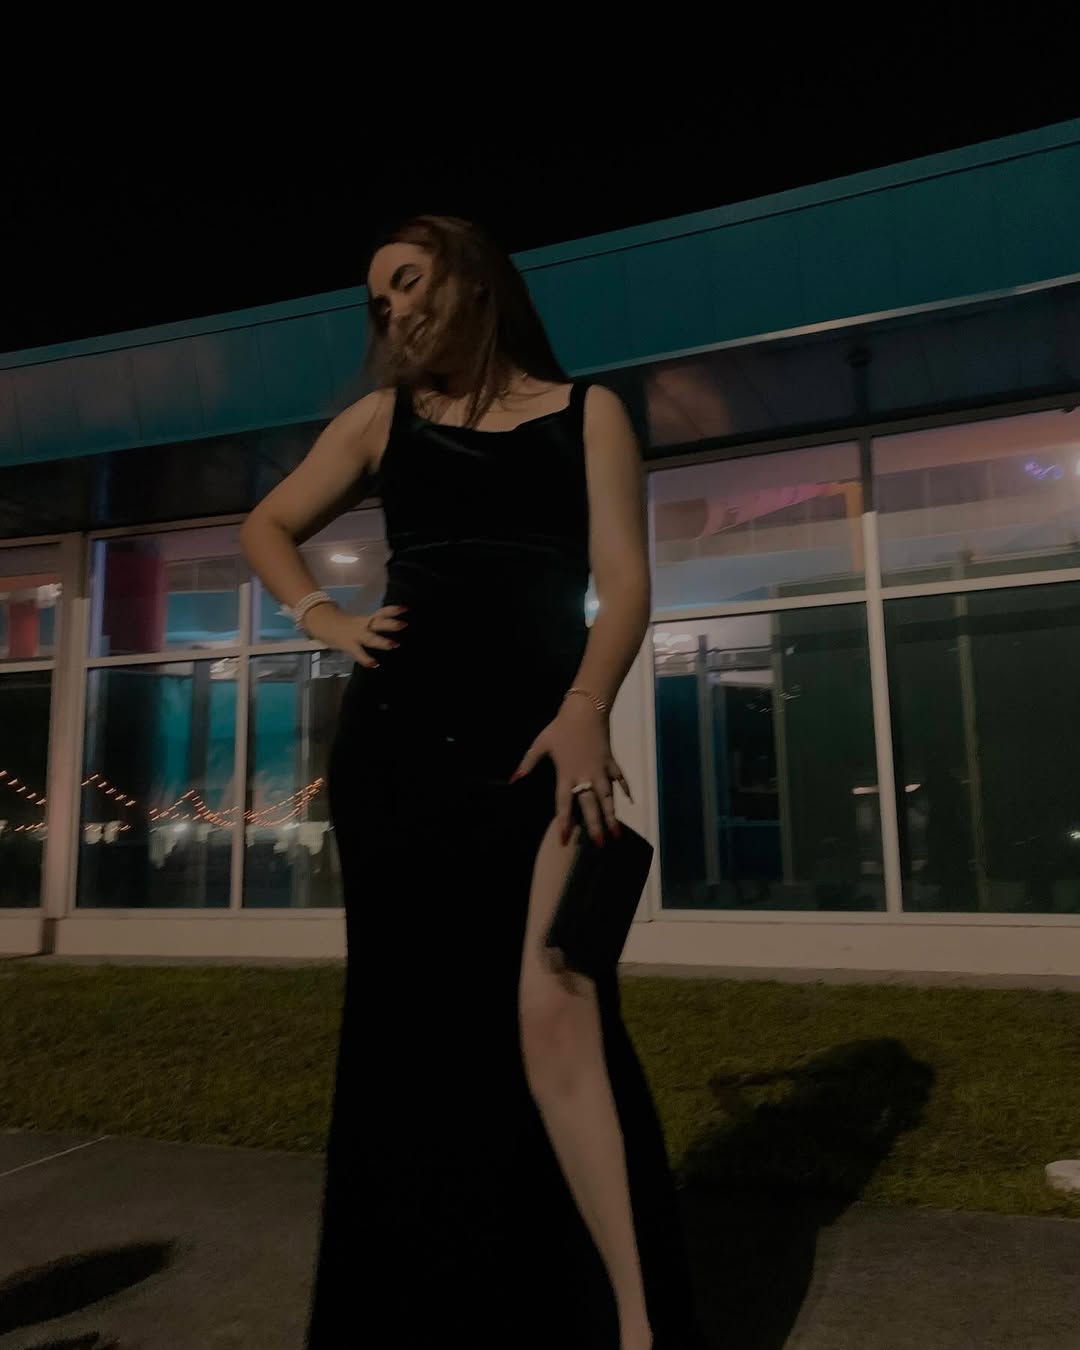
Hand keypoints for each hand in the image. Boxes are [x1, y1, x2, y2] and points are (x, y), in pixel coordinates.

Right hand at [302, 603, 407, 666]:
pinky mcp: (347, 645)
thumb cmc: (340, 624)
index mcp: (365, 620)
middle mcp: (362, 625)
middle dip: (390, 624)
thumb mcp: (357, 623)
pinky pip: (358, 652)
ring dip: (382, 641)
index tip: (405, 609)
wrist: (320, 622)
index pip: (381, 613)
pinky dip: (366, 659)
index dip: (393, 610)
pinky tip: (374, 664)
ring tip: (394, 645)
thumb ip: (370, 626)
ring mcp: (355, 635)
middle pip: (377, 623)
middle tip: (404, 624)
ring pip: (370, 638)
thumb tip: (387, 628)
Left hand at [510, 697, 632, 846]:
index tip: (564, 840)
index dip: (564, 823)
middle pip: (591, 806)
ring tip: (617, 834)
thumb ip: (527, 763)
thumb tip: (513, 779)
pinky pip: (619, 778)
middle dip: (595, 827)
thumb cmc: (561, 728)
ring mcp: (601, 770)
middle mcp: (585, 776)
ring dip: (612, 816)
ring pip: (608, 797)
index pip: (564, 804)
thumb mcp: (540, 744)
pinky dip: (625, 789)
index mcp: (566, 775)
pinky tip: (630, 802)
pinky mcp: (610, 761)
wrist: (586, 710)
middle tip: (600, 845)